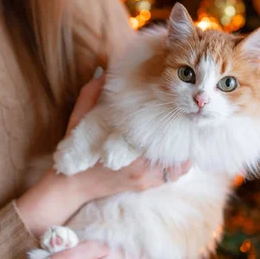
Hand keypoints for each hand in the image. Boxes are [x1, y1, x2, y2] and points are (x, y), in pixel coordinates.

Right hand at [16, 70, 190, 236]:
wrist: (72, 185)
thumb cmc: (75, 150)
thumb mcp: (79, 118)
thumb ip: (91, 94)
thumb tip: (104, 72)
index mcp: (127, 151)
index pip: (159, 135)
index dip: (171, 121)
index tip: (176, 107)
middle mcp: (141, 168)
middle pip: (175, 150)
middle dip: (182, 134)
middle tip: (188, 117)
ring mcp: (146, 180)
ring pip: (179, 165)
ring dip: (184, 150)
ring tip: (187, 133)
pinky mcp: (146, 186)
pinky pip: (174, 176)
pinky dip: (181, 164)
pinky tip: (181, 150)